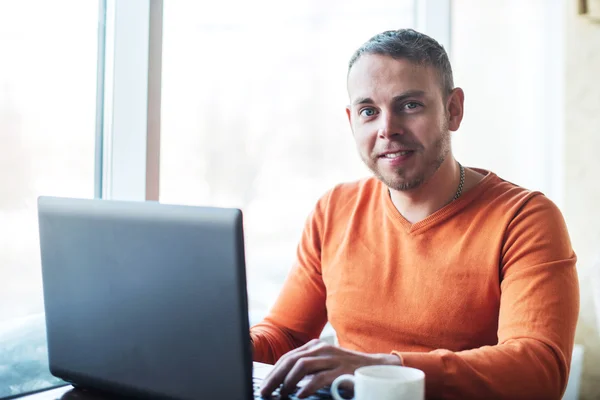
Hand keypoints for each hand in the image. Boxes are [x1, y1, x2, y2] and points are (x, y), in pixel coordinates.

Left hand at [259, 339, 401, 397]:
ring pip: (301, 366)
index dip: (274, 371)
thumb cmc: (347, 368)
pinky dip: (307, 386)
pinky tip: (300, 395)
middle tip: (266, 391)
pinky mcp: (341, 369)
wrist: (376, 367)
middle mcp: (321, 348)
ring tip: (282, 394)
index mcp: (315, 346)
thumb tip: (285, 381)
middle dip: (275, 377)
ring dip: (288, 381)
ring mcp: (332, 358)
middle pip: (290, 360)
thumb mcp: (325, 364)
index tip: (265, 384)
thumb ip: (309, 368)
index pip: (288, 357)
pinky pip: (320, 377)